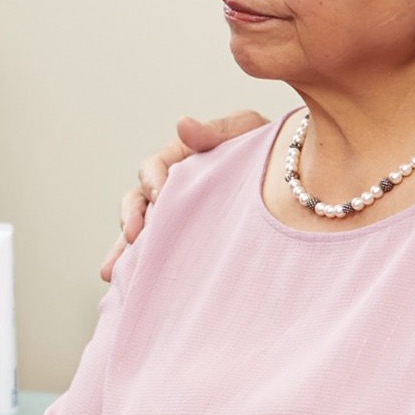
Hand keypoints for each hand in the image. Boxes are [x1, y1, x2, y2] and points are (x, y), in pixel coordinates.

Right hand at [102, 110, 270, 280]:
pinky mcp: (185, 246)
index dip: (152, 180)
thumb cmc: (274, 152)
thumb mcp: (249, 132)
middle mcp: (173, 190)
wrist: (301, 187)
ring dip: (123, 252)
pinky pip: (157, 257)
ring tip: (113, 273)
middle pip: (138, 202)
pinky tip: (127, 289)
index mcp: (182, 160)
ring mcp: (178, 220)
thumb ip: (216, 130)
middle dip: (131, 219)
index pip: (154, 167)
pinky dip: (138, 270)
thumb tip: (182, 125)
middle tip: (134, 236)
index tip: (160, 194)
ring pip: (140, 234)